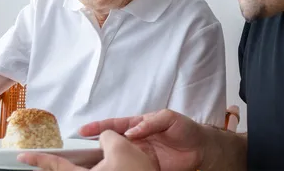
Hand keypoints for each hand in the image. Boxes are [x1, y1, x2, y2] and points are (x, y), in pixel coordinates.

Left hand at [18, 130, 157, 170]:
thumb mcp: (123, 147)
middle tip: (52, 159)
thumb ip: (108, 136)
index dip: (39, 161)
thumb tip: (104, 136)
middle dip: (60, 166)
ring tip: (89, 160)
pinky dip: (94, 170)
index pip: (57, 168)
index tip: (23, 158)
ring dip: (80, 168)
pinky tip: (106, 166)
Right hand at [80, 109, 207, 170]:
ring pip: (118, 157)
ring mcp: (140, 155)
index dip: (99, 126)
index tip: (83, 130)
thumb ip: (150, 122)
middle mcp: (137, 140)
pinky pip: (131, 169)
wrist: (202, 149)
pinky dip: (122, 170)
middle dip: (96, 144)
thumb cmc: (186, 129)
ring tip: (92, 163)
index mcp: (139, 125)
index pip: (115, 125)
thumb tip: (132, 131)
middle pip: (112, 142)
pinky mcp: (146, 169)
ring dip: (106, 159)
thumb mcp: (169, 118)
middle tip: (80, 149)